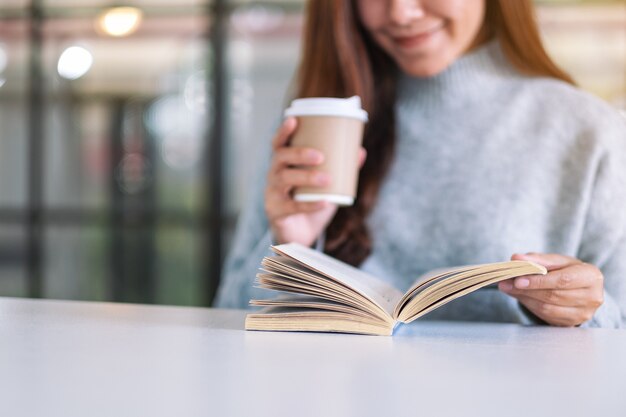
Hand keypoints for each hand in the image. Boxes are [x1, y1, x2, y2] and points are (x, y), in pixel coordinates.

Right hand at [265, 117, 365, 245]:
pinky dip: (310, 205)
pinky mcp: (276, 212)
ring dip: (306, 177)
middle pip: (280, 158)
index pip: (278, 144)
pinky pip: (292, 207)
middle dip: (299, 154)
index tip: (294, 120)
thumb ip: (341, 168)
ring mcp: (272, 194)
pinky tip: (325, 202)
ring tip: (326, 179)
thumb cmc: (310, 202)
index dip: (283, 131)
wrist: (300, 234)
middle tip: (320, 156)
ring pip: (284, 180)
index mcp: (283, 164)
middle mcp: (273, 175)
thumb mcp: (327, 184)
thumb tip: (360, 151)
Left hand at [498, 253, 603, 326]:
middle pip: (554, 295)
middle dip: (527, 289)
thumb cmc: (568, 270)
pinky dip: (530, 306)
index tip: (518, 280)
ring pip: (548, 308)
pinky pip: (546, 316)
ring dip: (525, 298)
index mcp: (591, 276)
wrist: (579, 287)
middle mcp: (592, 297)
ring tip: (508, 288)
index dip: (539, 281)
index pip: (563, 280)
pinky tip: (520, 296)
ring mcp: (583, 313)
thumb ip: (537, 259)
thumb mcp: (557, 261)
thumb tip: (516, 258)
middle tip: (506, 283)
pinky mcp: (572, 323)